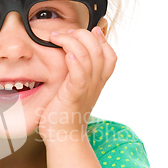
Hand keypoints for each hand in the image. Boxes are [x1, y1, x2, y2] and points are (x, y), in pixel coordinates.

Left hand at [37, 23, 116, 143]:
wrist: (63, 138)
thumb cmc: (65, 113)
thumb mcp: (75, 89)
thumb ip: (77, 72)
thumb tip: (72, 55)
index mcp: (97, 81)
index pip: (109, 54)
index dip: (101, 39)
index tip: (88, 30)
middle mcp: (95, 83)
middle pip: (100, 50)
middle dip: (83, 35)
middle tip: (65, 33)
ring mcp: (86, 89)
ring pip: (90, 58)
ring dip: (73, 42)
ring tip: (58, 37)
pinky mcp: (74, 95)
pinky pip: (80, 76)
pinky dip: (75, 63)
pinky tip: (66, 55)